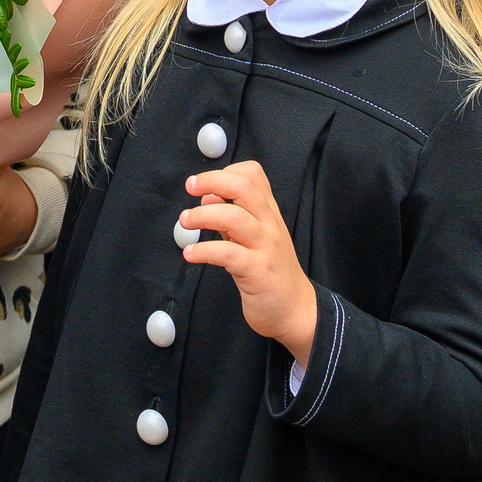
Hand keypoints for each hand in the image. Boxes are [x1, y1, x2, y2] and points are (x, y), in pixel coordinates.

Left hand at [180, 160, 317, 363]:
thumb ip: (233, 216)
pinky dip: (204, 250)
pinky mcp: (257, 271)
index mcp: (269, 212)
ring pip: (234, 216)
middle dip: (212, 180)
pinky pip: (228, 253)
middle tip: (191, 187)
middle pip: (244, 187)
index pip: (253, 174)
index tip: (205, 183)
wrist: (295, 309)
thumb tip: (208, 196)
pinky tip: (191, 254)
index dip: (226, 171)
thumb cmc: (271, 272)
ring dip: (202, 215)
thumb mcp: (254, 238)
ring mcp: (265, 246)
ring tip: (185, 221)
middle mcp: (269, 224)